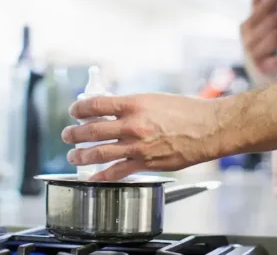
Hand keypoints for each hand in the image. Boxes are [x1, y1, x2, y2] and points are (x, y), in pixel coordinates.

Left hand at [61, 93, 222, 180]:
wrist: (209, 128)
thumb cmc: (187, 111)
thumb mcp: (155, 99)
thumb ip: (133, 106)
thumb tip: (112, 110)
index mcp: (134, 103)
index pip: (96, 104)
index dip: (80, 108)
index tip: (74, 111)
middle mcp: (133, 125)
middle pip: (92, 130)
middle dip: (74, 133)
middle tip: (67, 135)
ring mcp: (138, 146)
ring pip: (99, 153)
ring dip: (81, 155)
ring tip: (73, 156)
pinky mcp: (146, 163)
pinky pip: (117, 172)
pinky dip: (101, 176)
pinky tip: (92, 177)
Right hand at [241, 0, 276, 77]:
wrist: (256, 79)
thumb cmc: (260, 51)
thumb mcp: (255, 31)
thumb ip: (257, 13)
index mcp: (247, 26)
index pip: (263, 7)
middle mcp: (248, 39)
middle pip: (272, 20)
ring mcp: (254, 54)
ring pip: (276, 37)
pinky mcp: (262, 69)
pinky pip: (276, 61)